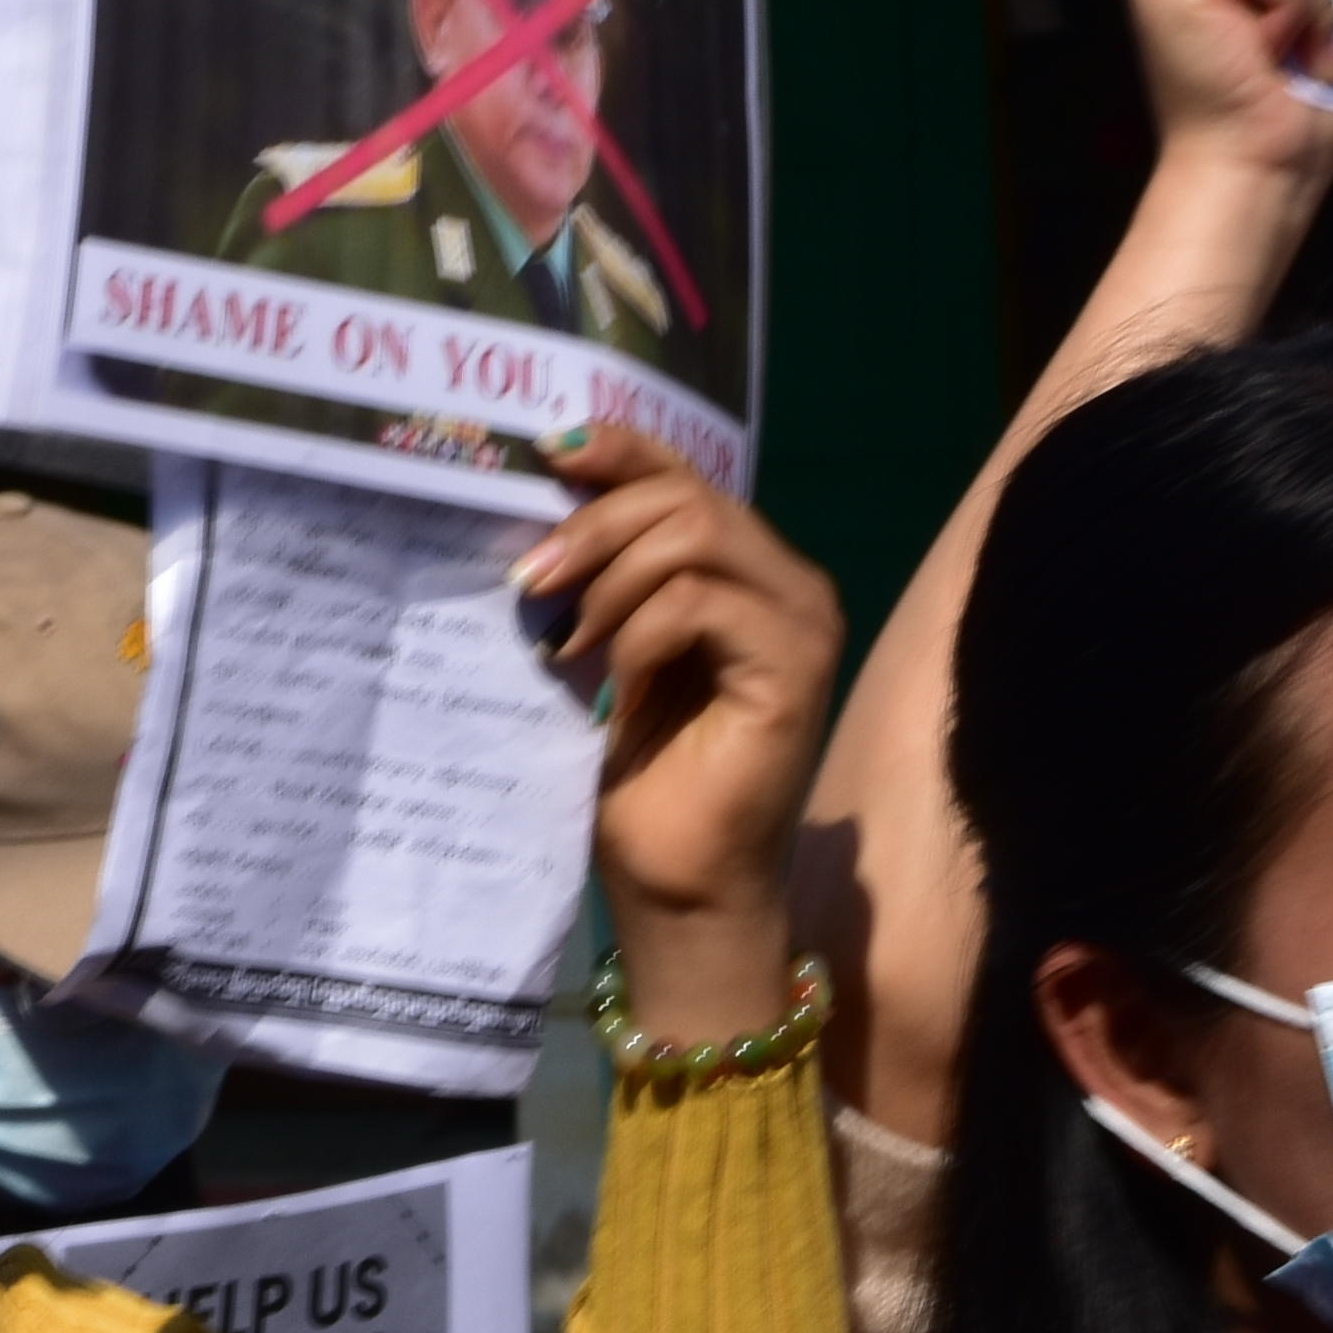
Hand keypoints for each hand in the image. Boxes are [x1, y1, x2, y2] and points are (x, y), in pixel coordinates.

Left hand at [517, 421, 841, 1046]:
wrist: (675, 883)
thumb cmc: (638, 777)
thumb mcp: (604, 649)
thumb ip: (601, 575)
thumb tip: (541, 493)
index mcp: (744, 569)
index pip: (684, 474)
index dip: (619, 448)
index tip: (546, 454)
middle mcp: (787, 582)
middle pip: (685, 497)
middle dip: (593, 527)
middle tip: (530, 584)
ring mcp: (802, 621)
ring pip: (695, 537)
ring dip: (610, 582)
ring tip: (565, 645)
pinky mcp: (796, 666)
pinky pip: (699, 604)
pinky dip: (637, 635)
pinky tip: (609, 685)